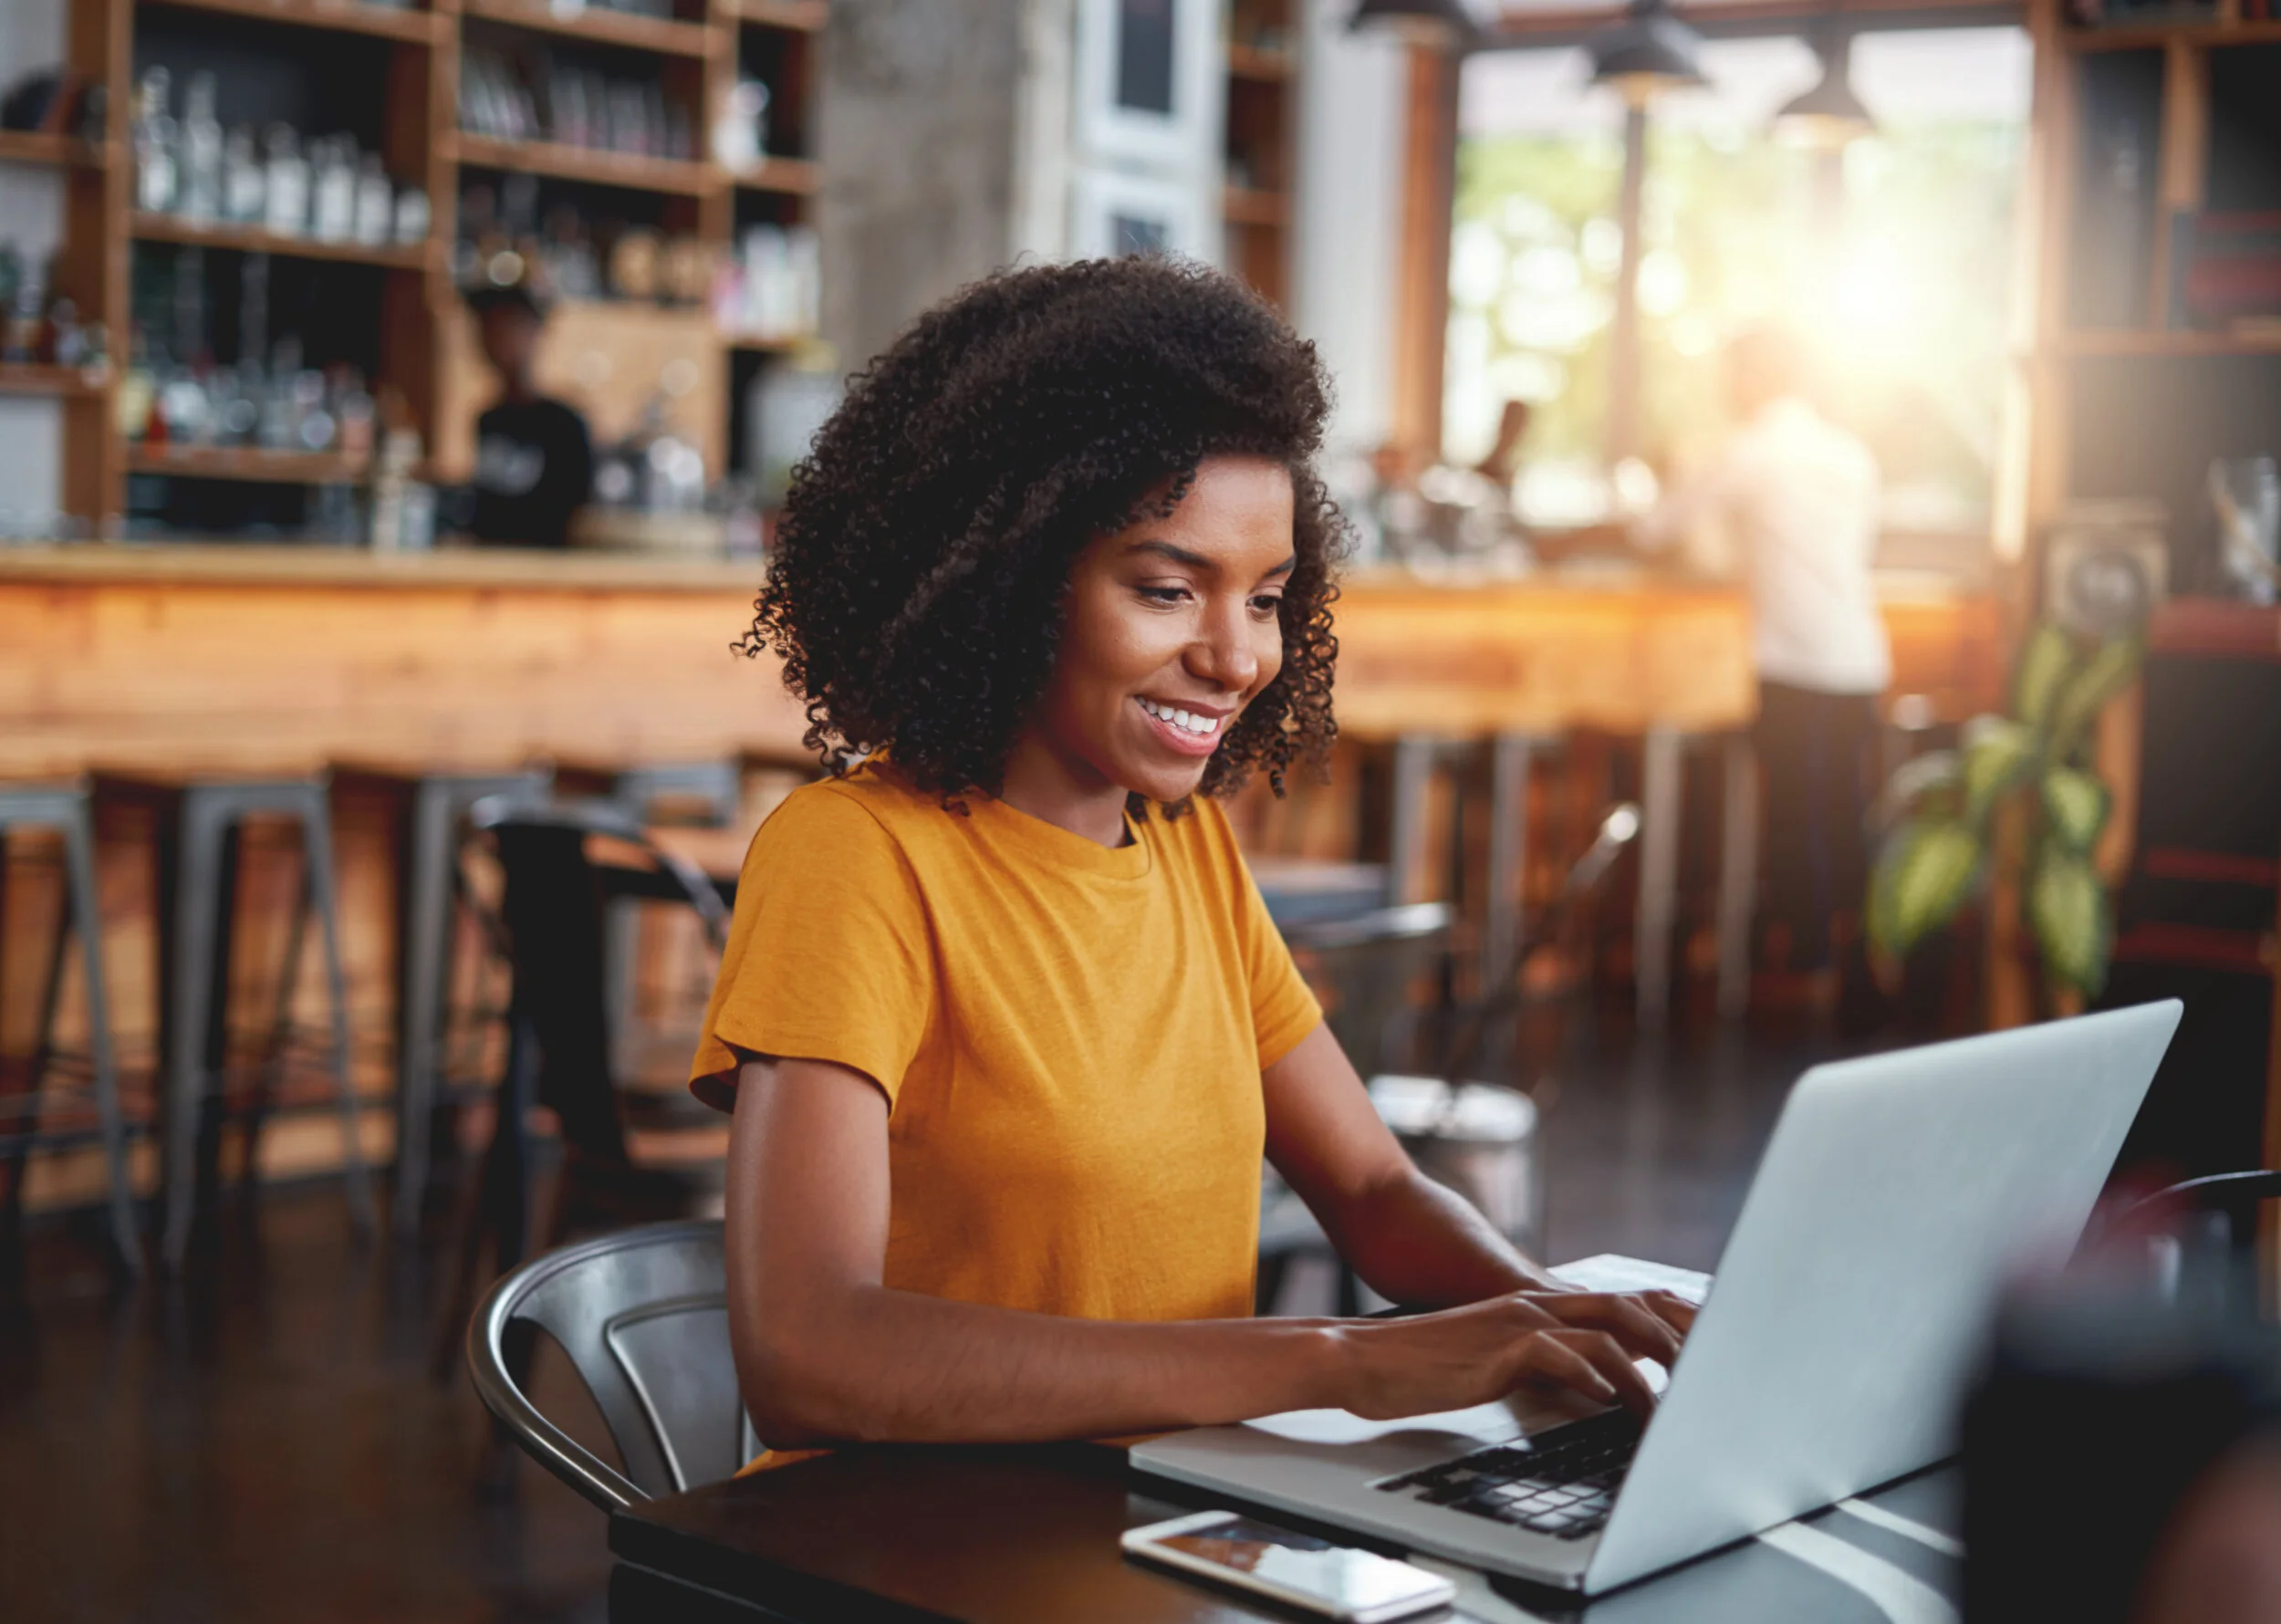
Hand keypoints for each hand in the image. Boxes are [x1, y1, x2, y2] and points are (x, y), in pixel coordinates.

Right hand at [1333, 1290, 1694, 1422]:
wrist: (1359, 1359)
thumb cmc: (1422, 1368)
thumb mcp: (1497, 1363)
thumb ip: (1546, 1367)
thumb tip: (1596, 1392)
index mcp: (1538, 1306)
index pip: (1623, 1302)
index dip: (1673, 1317)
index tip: (1713, 1338)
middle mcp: (1534, 1305)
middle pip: (1630, 1308)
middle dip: (1680, 1337)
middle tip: (1718, 1368)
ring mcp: (1517, 1324)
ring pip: (1606, 1331)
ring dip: (1650, 1367)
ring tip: (1679, 1404)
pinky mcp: (1498, 1349)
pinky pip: (1561, 1356)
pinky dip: (1595, 1379)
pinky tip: (1614, 1403)